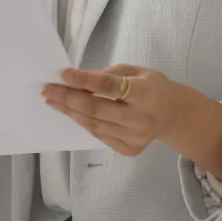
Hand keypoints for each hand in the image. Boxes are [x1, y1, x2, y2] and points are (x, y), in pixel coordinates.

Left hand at [43, 64, 187, 156]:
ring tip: (52, 100)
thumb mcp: (137, 71)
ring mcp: (135, 137)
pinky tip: (71, 112)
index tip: (63, 74)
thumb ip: (109, 75)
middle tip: (47, 89)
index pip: (108, 87)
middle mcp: (140, 118)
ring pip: (94, 124)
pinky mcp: (130, 149)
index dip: (84, 81)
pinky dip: (83, 122)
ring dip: (70, 111)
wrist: (174, 115)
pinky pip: (99, 134)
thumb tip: (78, 80)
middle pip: (96, 109)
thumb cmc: (152, 87)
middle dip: (68, 98)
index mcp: (145, 93)